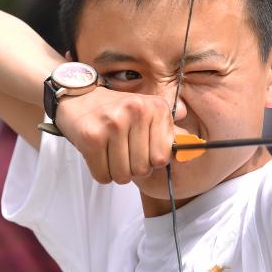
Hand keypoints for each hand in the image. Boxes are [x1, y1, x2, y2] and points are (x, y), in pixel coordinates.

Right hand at [55, 86, 177, 184]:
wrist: (78, 95)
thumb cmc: (116, 108)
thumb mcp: (148, 112)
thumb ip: (171, 131)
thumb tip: (193, 146)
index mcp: (155, 107)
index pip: (162, 158)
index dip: (152, 162)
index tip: (143, 152)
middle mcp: (136, 112)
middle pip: (142, 169)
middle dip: (133, 169)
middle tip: (123, 153)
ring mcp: (113, 124)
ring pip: (122, 175)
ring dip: (116, 172)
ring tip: (110, 153)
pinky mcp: (91, 136)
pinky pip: (103, 175)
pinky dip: (101, 172)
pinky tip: (98, 155)